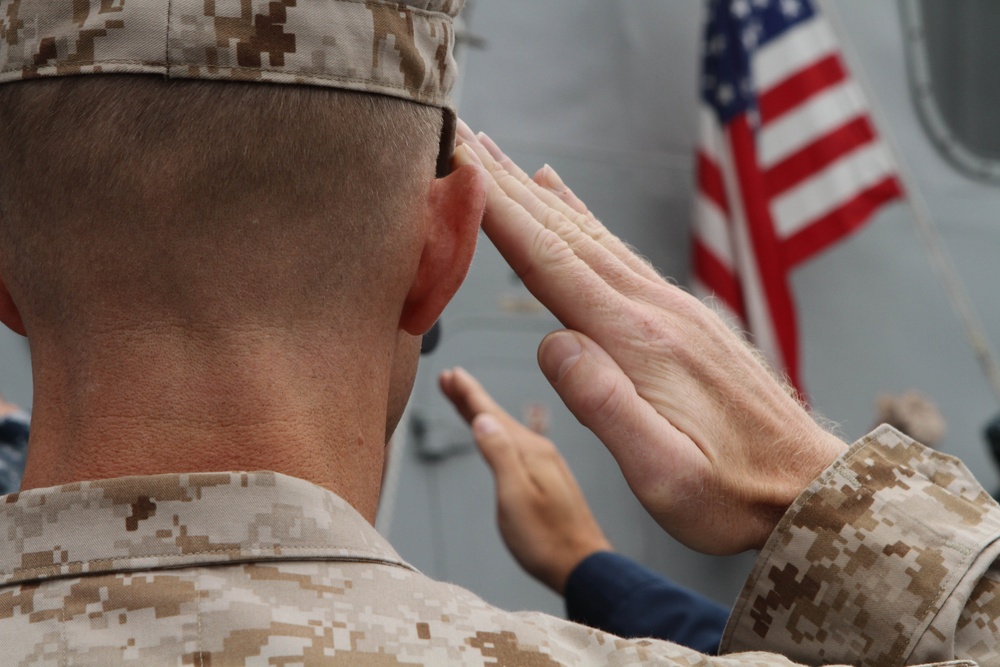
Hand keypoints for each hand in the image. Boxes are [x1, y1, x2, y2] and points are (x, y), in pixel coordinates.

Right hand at [440, 367, 611, 593]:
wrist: (581, 566)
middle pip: (498, 417)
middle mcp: (540, 451)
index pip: (493, 415)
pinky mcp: (546, 478)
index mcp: (531, 452)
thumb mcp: (514, 498)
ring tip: (464, 400)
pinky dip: (497, 432)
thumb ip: (499, 455)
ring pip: (506, 429)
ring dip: (482, 413)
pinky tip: (495, 435)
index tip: (451, 375)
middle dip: (472, 397)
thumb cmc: (546, 540)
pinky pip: (514, 443)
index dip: (469, 394)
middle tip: (449, 379)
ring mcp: (545, 464)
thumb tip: (483, 420)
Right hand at [453, 123, 846, 553]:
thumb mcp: (665, 475)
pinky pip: (619, 252)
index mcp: (639, 342)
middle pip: (567, 234)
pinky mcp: (682, 316)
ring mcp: (672, 306)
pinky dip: (584, 219)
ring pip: (592, 236)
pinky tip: (567, 200)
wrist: (807, 484)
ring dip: (542, 195)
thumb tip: (553, 341)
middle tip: (468, 139)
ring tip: (505, 160)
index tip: (462, 168)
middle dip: (509, 187)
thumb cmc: (732, 494)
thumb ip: (606, 406)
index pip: (553, 264)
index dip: (501, 215)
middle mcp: (655, 308)